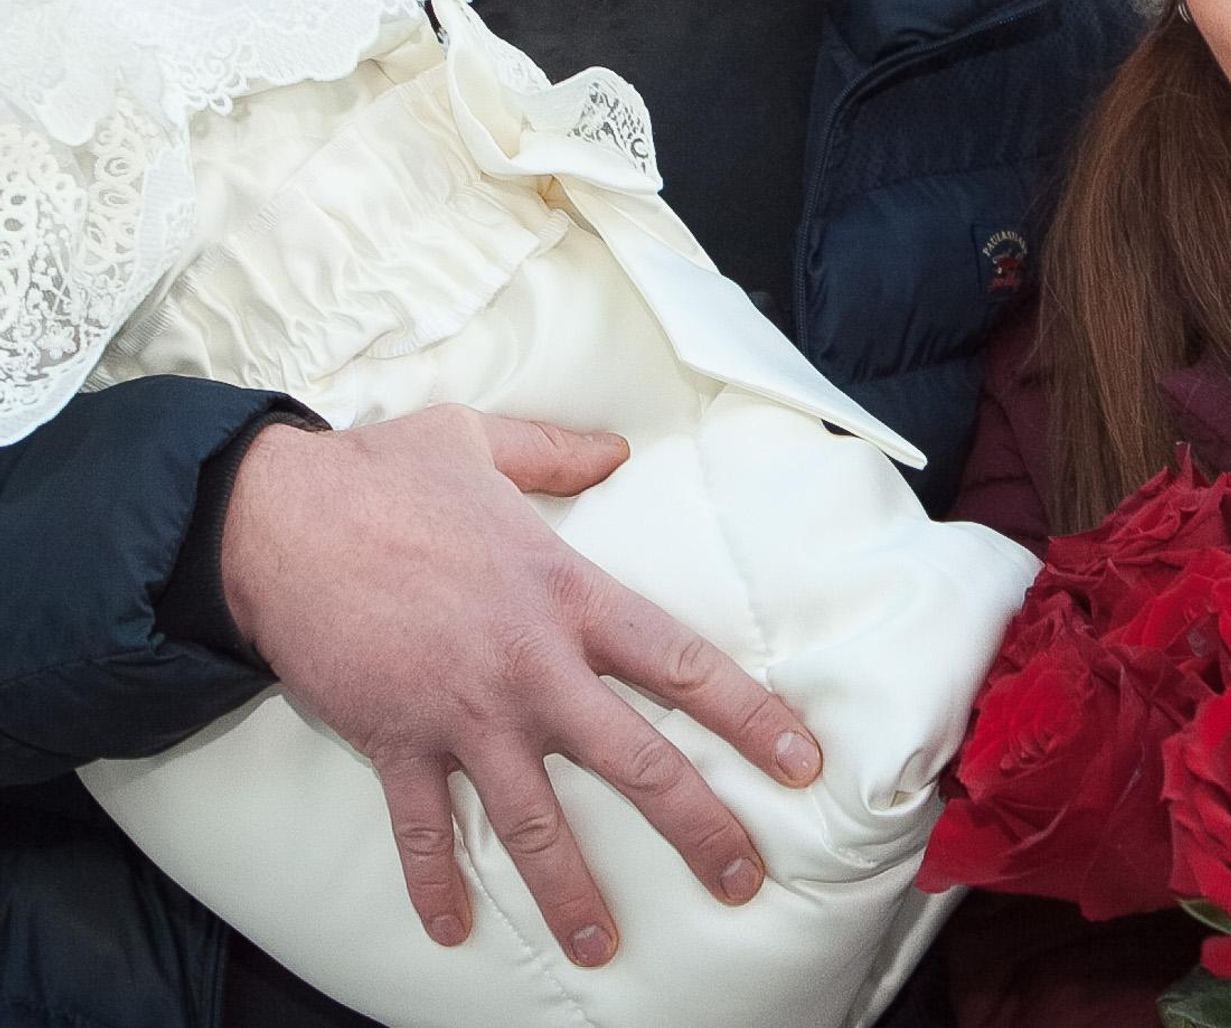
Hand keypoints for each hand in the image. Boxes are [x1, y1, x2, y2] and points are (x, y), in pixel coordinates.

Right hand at [220, 406, 821, 966]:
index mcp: (566, 592)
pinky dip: (434, 883)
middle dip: (696, 825)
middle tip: (741, 880)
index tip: (800, 761)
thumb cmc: (385, 472)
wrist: (276, 518)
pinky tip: (451, 931)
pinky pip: (420, 831)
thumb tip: (613, 447)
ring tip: (604, 946)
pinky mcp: (392, 742)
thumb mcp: (485, 439)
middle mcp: (529, 663)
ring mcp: (461, 712)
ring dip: (571, 889)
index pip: (680, 664)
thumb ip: (559, 450)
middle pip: (634, 759)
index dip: (749, 716)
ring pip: (535, 821)